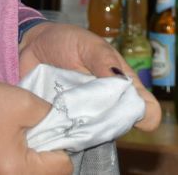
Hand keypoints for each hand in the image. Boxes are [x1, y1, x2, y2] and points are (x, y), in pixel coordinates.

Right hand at [0, 67, 70, 174]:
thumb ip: (49, 116)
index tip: (51, 126)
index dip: (62, 142)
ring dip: (18, 156)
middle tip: (28, 127)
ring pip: (16, 174)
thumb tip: (60, 125)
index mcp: (17, 173)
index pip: (62, 167)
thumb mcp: (21, 101)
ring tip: (3, 131)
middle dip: (40, 152)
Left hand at [19, 21, 161, 130]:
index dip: (146, 114)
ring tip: (71, 110)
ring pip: (96, 134)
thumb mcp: (88, 43)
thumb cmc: (66, 41)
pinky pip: (70, 135)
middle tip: (92, 108)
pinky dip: (66, 131)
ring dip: (87, 128)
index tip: (136, 114)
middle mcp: (107, 104)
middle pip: (120, 125)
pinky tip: (57, 119)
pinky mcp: (64, 123)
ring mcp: (85, 116)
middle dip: (111, 123)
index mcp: (121, 83)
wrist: (31, 46)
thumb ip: (103, 59)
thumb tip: (121, 81)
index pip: (145, 106)